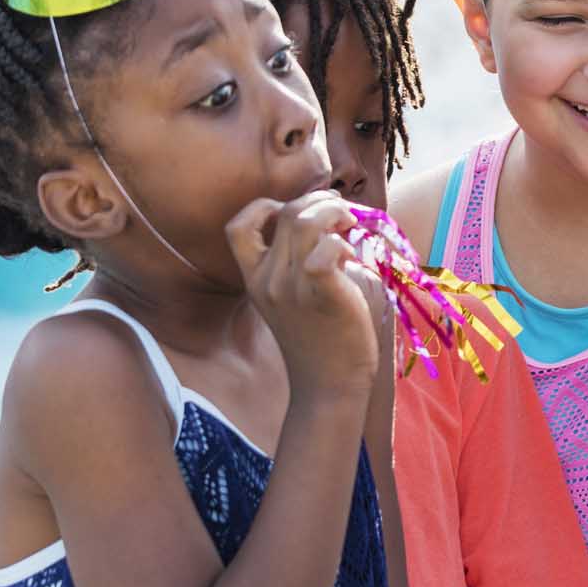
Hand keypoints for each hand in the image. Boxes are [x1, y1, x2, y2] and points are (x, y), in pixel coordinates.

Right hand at [227, 191, 380, 400]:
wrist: (328, 385)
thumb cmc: (322, 339)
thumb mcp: (295, 298)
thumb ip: (299, 264)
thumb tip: (330, 225)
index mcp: (255, 279)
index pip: (237, 228)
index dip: (263, 207)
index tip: (294, 211)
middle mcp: (267, 280)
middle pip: (286, 213)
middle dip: (319, 201)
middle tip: (342, 214)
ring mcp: (290, 288)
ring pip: (305, 221)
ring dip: (334, 212)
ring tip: (349, 227)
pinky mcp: (320, 295)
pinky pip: (326, 250)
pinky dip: (341, 243)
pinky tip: (351, 258)